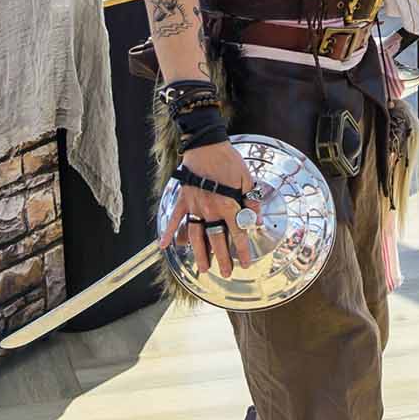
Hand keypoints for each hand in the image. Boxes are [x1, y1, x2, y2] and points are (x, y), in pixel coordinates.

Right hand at [159, 141, 255, 277]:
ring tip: (203, 268)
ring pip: (195, 236)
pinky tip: (163, 246)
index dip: (242, 250)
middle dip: (222, 259)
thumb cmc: (229, 161)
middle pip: (216, 240)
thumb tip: (256, 220)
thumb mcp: (248, 180)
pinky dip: (167, 232)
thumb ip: (252, 201)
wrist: (206, 146)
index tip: (245, 264)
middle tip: (227, 273)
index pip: (238, 233)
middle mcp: (211, 210)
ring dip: (199, 253)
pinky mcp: (183, 200)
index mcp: (229, 205)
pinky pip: (174, 219)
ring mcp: (194, 206)